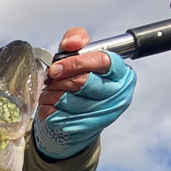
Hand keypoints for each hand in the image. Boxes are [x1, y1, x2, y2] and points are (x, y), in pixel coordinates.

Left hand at [34, 27, 135, 159]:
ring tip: (51, 92)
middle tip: (52, 80)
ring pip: (68, 100)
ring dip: (52, 94)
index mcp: (122, 74)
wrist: (76, 118)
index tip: (57, 67)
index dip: (76, 62)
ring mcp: (104, 114)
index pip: (103, 61)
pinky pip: (58, 116)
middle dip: (61, 80)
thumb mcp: (78, 56)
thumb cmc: (79, 83)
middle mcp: (119, 95)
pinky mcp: (87, 129)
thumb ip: (76, 40)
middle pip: (83, 81)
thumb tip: (72, 43)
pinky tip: (50, 105)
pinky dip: (48, 109)